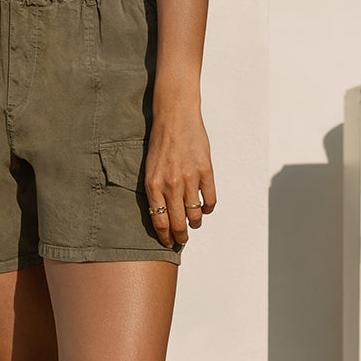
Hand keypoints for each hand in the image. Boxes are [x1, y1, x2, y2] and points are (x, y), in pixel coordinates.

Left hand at [144, 111, 215, 247]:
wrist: (175, 117)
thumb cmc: (160, 144)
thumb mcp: (150, 168)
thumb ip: (156, 191)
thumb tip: (164, 214)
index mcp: (153, 185)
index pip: (159, 221)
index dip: (165, 236)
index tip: (168, 242)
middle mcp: (171, 184)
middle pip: (178, 223)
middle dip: (180, 236)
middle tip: (182, 239)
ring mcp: (190, 178)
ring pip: (195, 214)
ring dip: (195, 223)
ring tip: (194, 223)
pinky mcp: (205, 171)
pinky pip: (210, 200)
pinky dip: (208, 208)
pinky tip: (204, 208)